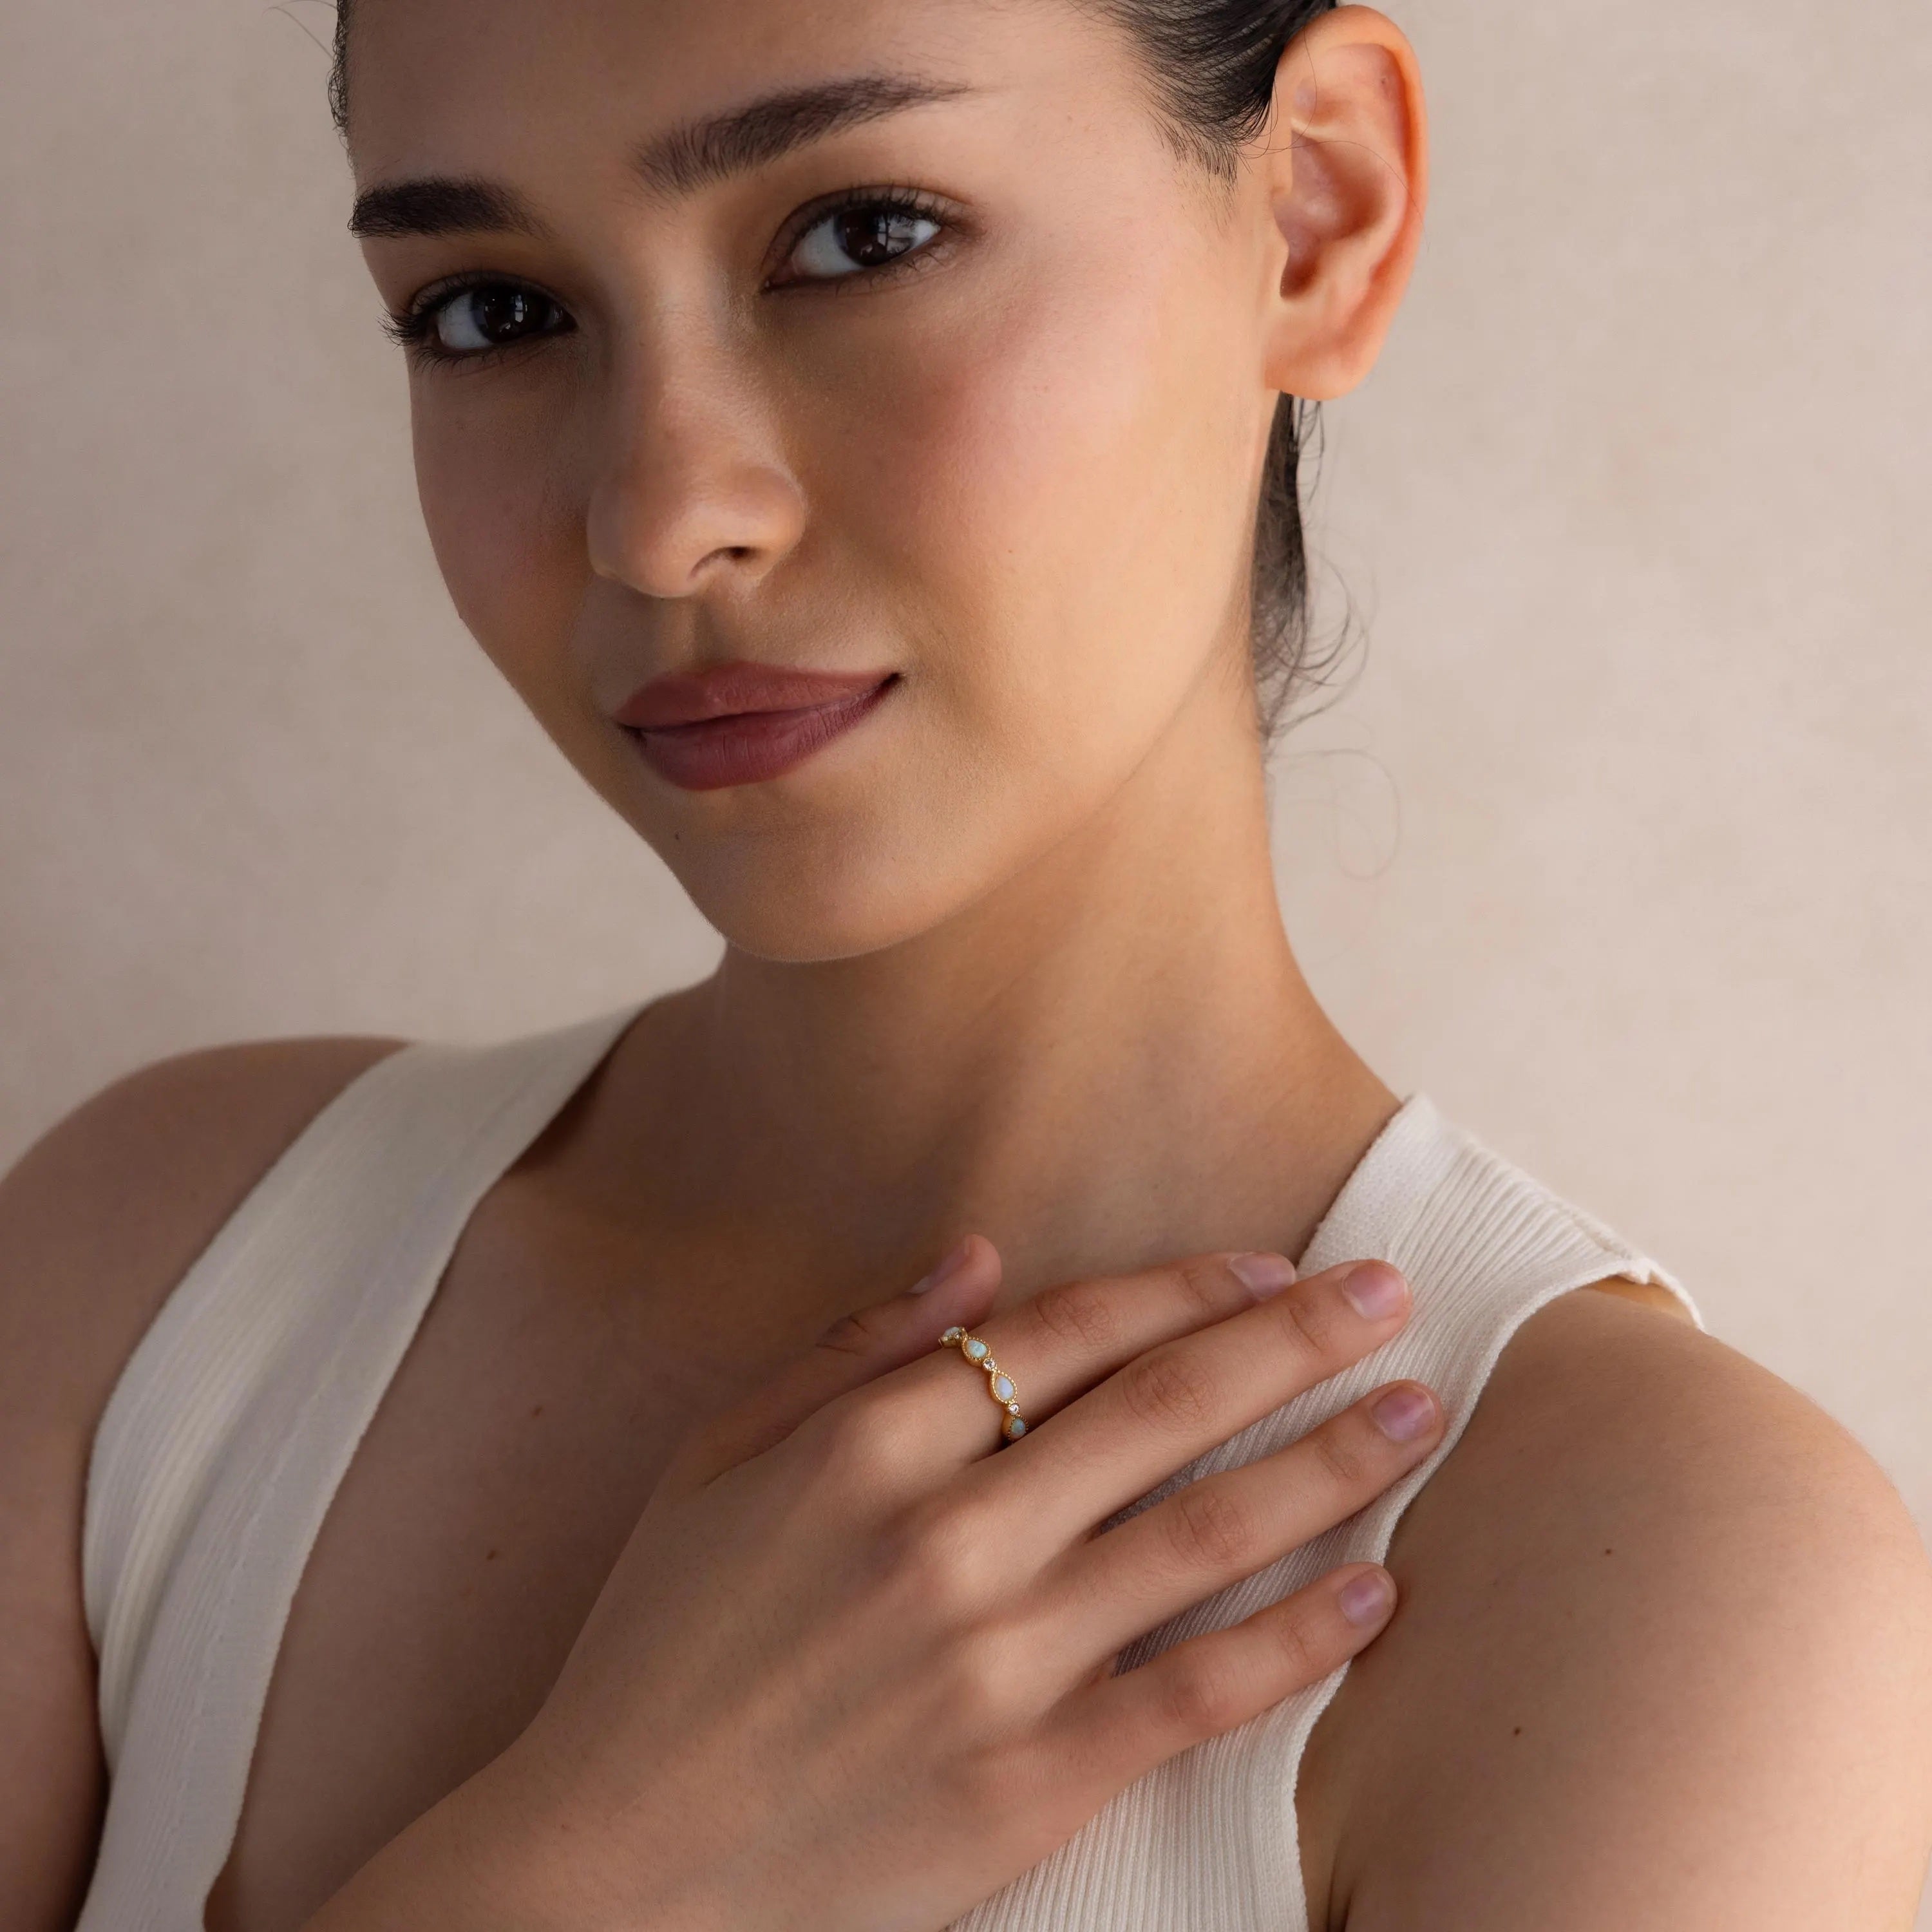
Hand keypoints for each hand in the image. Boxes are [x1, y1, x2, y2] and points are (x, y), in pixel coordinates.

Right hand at [473, 1240, 1441, 1931]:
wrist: (611, 1873)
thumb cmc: (658, 1653)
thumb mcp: (716, 1463)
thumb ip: (849, 1348)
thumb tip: (979, 1253)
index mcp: (865, 1445)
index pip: (1068, 1335)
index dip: (1186, 1290)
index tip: (1272, 1268)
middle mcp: (946, 1534)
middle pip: (1163, 1408)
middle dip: (1295, 1338)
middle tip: (1390, 1292)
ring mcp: (996, 1661)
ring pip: (1204, 1533)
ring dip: (1329, 1462)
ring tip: (1423, 1414)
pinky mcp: (1031, 1783)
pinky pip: (1195, 1690)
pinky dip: (1295, 1637)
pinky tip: (1375, 1593)